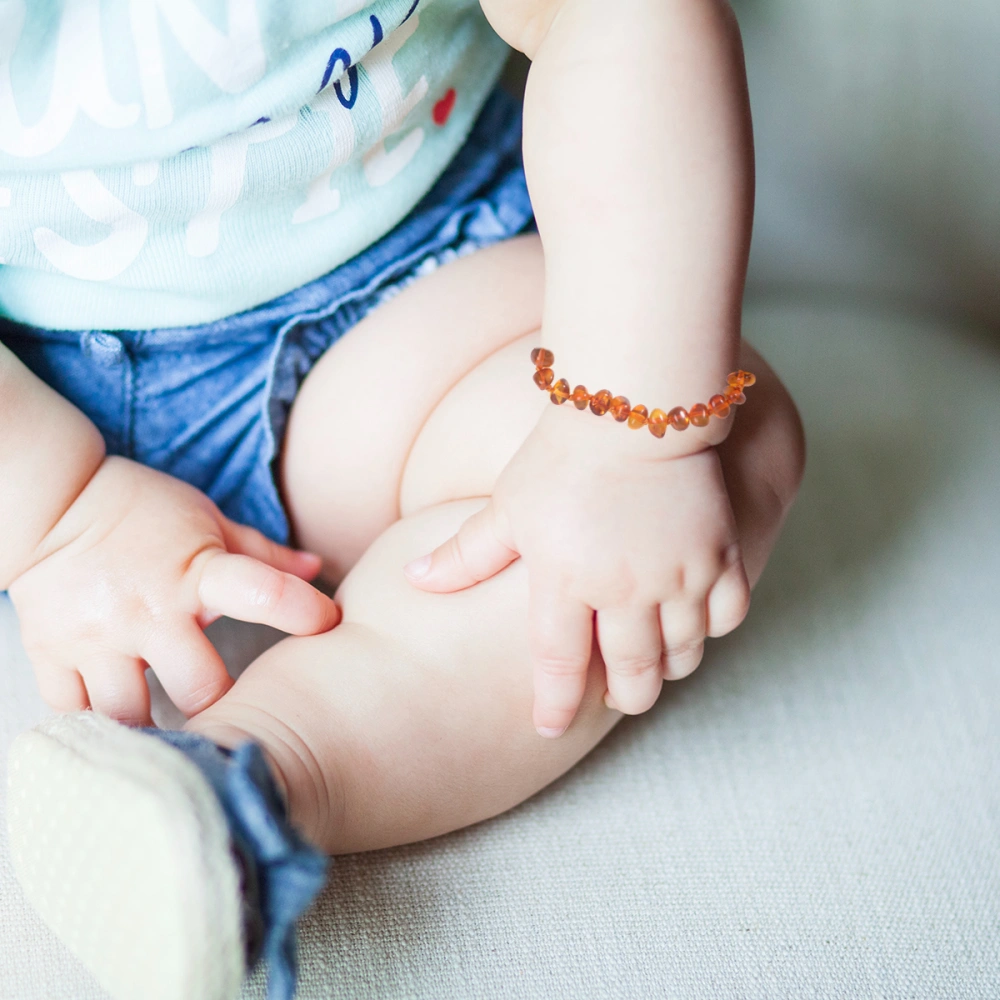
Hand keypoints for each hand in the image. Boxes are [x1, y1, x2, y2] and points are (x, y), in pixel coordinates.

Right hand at [8, 456, 339, 726]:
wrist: (51, 501)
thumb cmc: (142, 510)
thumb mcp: (209, 521)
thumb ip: (263, 555)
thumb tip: (318, 568)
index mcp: (196, 573)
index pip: (262, 594)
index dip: (302, 612)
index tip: (327, 625)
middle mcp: (148, 611)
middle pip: (199, 690)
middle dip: (220, 705)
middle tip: (230, 711)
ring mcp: (96, 638)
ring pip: (132, 715)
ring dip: (155, 727)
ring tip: (171, 732)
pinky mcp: (51, 654)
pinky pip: (76, 711)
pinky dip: (98, 722)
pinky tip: (117, 721)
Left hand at [402, 407, 750, 736]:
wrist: (633, 404)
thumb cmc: (561, 455)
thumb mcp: (507, 506)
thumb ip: (466, 553)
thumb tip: (413, 581)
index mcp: (564, 580)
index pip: (557, 666)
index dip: (553, 705)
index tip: (548, 727)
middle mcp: (624, 589)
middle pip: (631, 675)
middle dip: (625, 697)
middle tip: (617, 698)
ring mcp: (677, 574)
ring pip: (682, 654)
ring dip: (668, 668)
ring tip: (656, 664)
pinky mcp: (718, 554)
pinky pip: (729, 616)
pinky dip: (713, 629)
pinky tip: (695, 623)